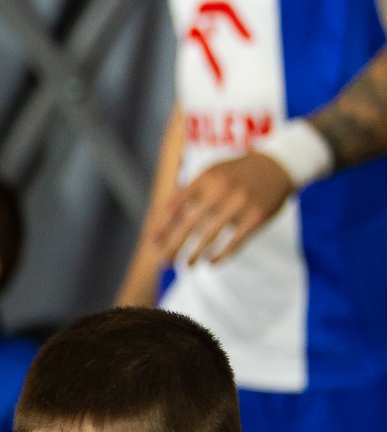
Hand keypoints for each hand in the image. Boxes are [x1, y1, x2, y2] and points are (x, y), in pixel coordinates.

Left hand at [154, 153, 293, 268]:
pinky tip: (211, 263)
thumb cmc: (236, 173)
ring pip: (211, 234)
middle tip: (164, 262)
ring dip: (196, 253)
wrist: (279, 165)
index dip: (162, 225)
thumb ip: (189, 192)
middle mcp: (220, 189)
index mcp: (205, 178)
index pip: (176, 204)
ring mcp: (240, 203)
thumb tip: (161, 219)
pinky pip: (235, 241)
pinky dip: (222, 254)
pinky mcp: (257, 216)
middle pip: (190, 223)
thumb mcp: (211, 173)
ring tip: (187, 266)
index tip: (152, 242)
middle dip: (174, 245)